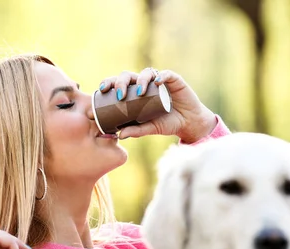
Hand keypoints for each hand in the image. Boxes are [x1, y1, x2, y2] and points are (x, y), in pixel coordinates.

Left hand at [98, 68, 216, 142]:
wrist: (188, 123)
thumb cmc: (166, 123)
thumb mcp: (150, 128)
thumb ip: (136, 131)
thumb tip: (120, 135)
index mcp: (135, 93)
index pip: (119, 83)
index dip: (109, 82)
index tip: (101, 90)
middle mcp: (145, 84)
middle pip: (129, 76)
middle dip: (121, 82)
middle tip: (120, 95)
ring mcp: (159, 81)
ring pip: (146, 73)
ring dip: (140, 80)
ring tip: (139, 93)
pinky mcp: (174, 80)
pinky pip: (166, 74)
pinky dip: (161, 76)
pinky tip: (157, 82)